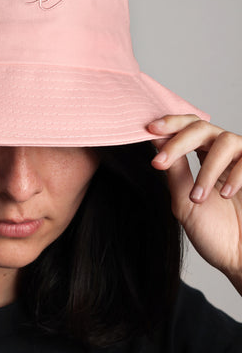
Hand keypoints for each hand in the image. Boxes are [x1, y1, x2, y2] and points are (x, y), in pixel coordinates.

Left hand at [147, 114, 241, 280]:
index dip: (169, 124)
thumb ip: (174, 169)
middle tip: (160, 161)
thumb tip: (155, 140)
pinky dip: (234, 176)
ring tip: (197, 197)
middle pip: (201, 127)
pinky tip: (225, 195)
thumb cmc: (214, 232)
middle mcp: (224, 153)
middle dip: (177, 141)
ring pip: (224, 140)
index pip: (187, 128)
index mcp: (204, 156)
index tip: (149, 129)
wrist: (240, 258)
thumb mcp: (184, 199)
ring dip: (206, 170)